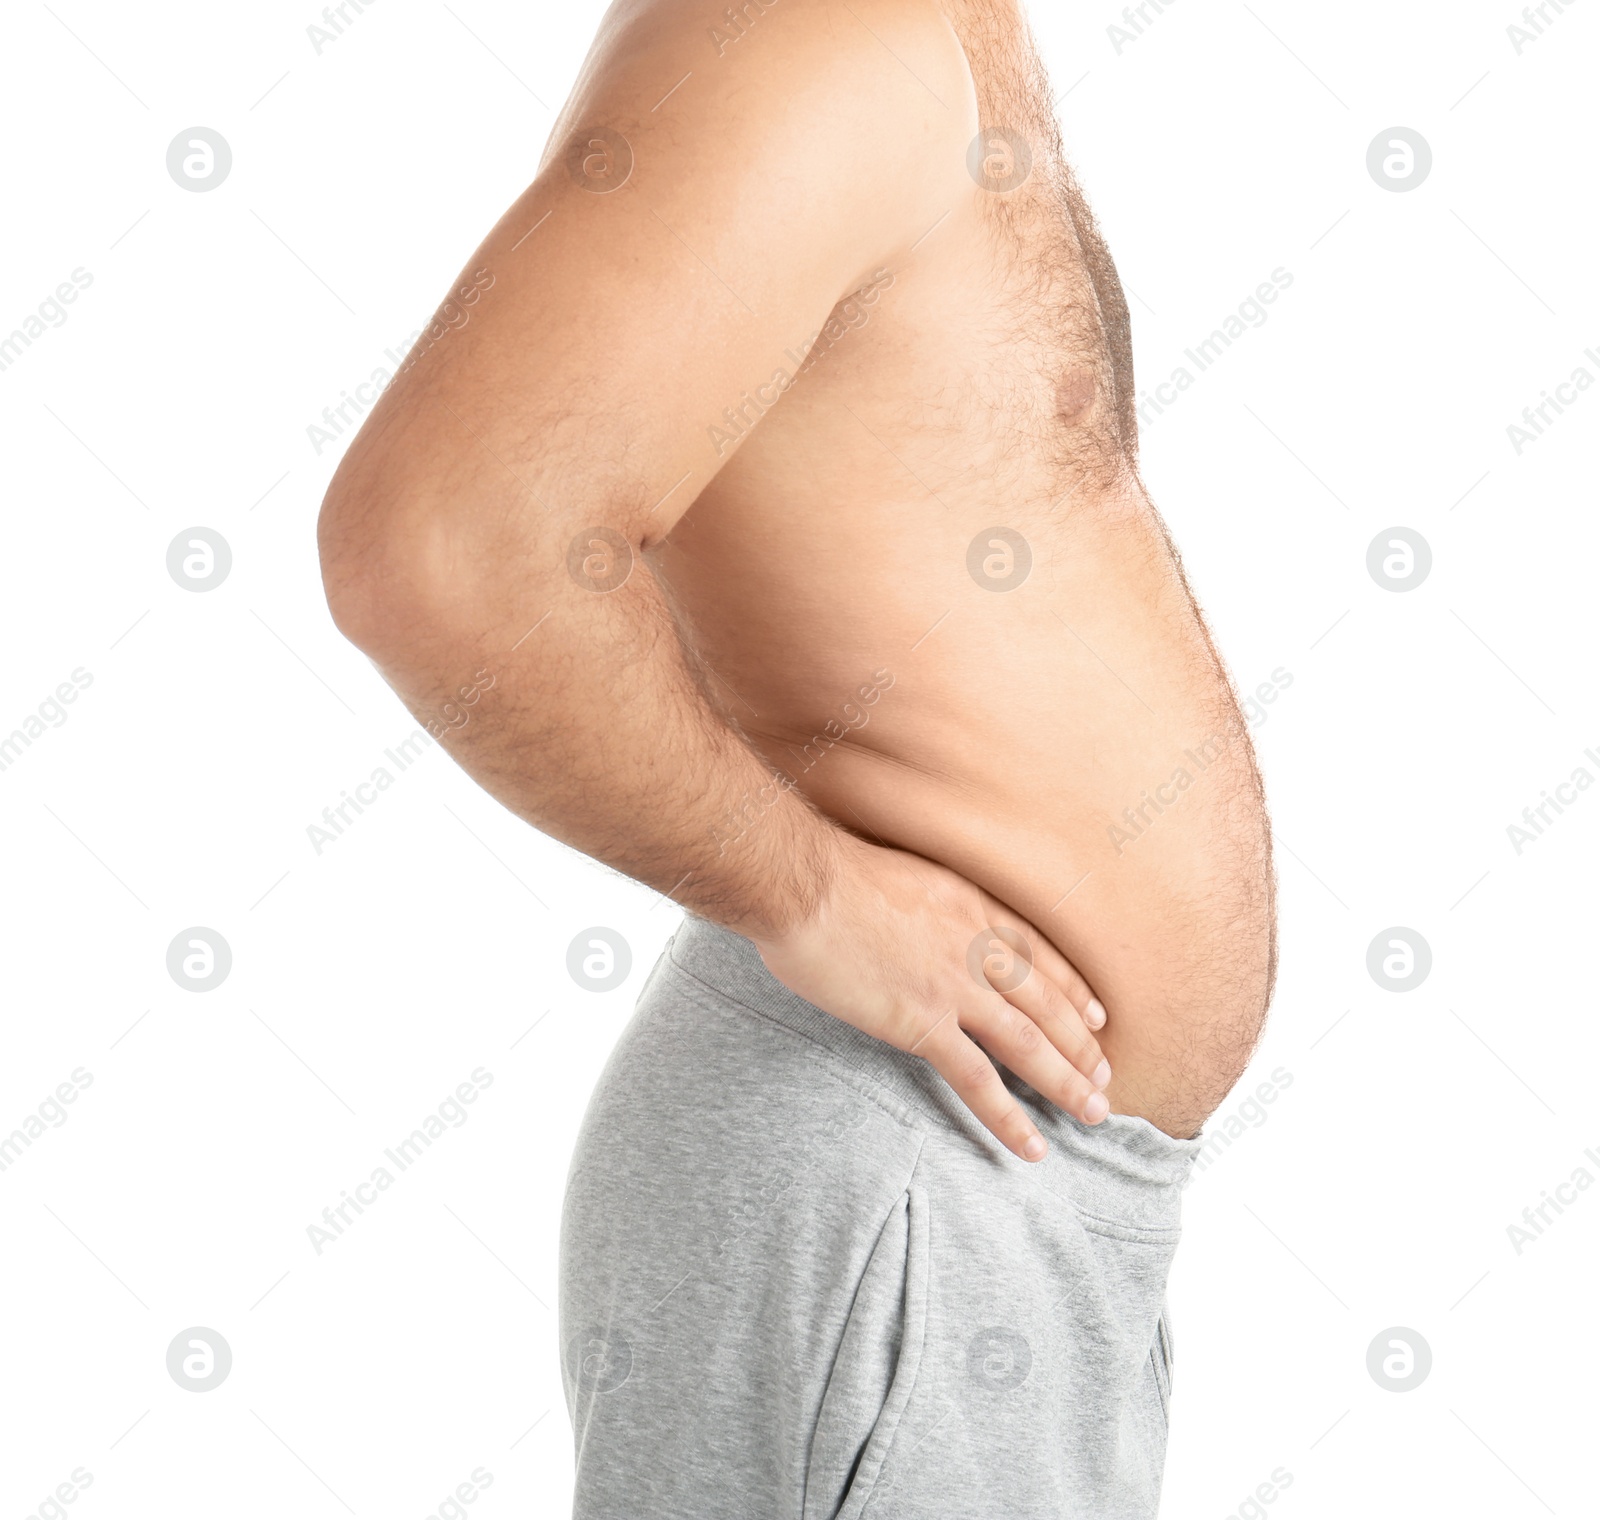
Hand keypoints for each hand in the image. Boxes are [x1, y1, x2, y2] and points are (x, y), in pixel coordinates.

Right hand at [749, 835, 1110, 1161]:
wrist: (803, 884)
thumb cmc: (830, 873)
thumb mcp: (901, 873)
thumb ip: (923, 905)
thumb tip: (913, 926)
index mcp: (970, 904)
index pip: (1039, 953)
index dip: (1073, 988)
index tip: (1097, 1016)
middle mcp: (975, 945)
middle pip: (1046, 1001)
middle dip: (1081, 1044)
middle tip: (1106, 1078)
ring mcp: (954, 986)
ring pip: (1028, 1042)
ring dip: (1067, 1081)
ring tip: (1094, 1113)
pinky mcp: (922, 1022)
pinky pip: (978, 1078)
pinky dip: (1010, 1116)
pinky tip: (1032, 1145)